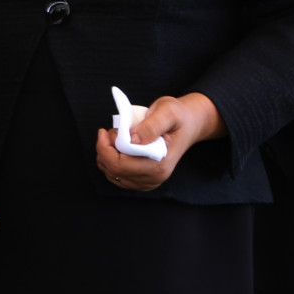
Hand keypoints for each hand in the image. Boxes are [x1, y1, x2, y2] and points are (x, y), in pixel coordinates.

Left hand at [94, 92, 224, 192]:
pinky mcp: (142, 180)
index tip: (105, 130)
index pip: (119, 165)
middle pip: (113, 171)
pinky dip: (110, 161)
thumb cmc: (178, 116)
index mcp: (159, 165)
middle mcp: (154, 178)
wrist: (189, 124)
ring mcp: (148, 181)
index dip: (105, 148)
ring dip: (106, 155)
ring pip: (112, 175)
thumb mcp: (167, 112)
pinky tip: (117, 147)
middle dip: (105, 149)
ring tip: (117, 137)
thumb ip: (151, 125)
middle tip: (113, 131)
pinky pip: (116, 176)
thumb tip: (133, 140)